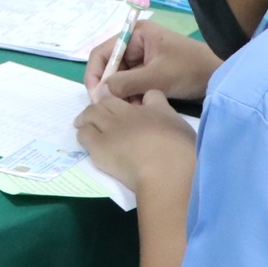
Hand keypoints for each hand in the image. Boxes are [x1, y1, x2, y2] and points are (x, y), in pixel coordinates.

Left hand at [73, 89, 196, 192]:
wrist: (166, 172)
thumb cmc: (181, 153)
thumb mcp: (183, 130)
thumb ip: (171, 119)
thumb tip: (162, 114)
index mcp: (155, 108)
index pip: (146, 94)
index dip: (137, 98)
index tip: (132, 105)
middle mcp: (130, 112)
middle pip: (111, 100)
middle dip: (105, 103)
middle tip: (101, 113)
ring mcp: (112, 127)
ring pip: (92, 112)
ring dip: (88, 116)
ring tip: (84, 123)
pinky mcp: (99, 145)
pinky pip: (84, 133)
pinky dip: (84, 132)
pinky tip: (85, 138)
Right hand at [82, 20, 219, 101]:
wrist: (220, 77)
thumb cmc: (189, 70)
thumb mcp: (156, 77)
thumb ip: (125, 84)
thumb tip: (98, 94)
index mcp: (135, 34)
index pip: (102, 53)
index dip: (95, 75)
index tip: (95, 98)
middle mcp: (136, 43)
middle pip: (110, 67)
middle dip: (110, 88)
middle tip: (112, 109)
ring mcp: (143, 58)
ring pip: (120, 79)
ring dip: (122, 95)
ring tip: (129, 110)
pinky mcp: (150, 71)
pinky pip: (132, 84)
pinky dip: (132, 97)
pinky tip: (138, 109)